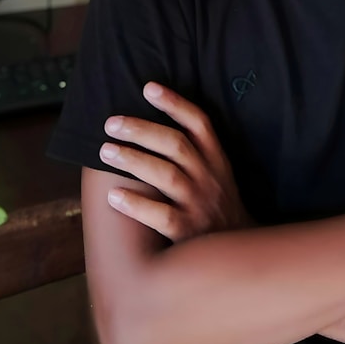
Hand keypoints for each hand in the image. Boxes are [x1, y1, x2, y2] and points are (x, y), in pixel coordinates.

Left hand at [100, 82, 252, 242]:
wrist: (239, 256)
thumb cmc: (217, 208)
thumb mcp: (217, 174)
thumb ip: (195, 152)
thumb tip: (152, 125)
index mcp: (216, 160)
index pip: (199, 123)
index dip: (174, 103)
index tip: (148, 87)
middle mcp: (209, 178)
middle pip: (176, 145)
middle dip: (142, 130)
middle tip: (111, 123)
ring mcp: (199, 205)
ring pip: (166, 175)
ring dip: (134, 160)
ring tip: (105, 151)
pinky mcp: (188, 233)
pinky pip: (161, 216)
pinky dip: (137, 205)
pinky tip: (114, 197)